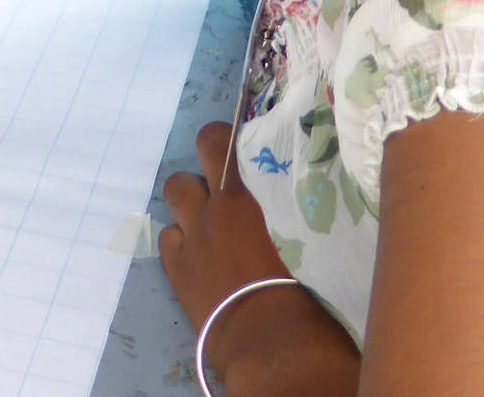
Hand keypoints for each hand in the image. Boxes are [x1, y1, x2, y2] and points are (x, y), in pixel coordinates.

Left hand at [161, 121, 333, 387]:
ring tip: (210, 214)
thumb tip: (309, 201)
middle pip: (203, 147)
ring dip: (192, 197)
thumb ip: (301, 211)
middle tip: (228, 173)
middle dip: (212, 153)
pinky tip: (198, 254)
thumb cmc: (311, 296)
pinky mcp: (177, 268)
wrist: (277, 346)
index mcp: (255, 194)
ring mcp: (194, 234)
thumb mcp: (315, 241)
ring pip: (176, 188)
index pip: (233, 138)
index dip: (237, 137)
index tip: (249, 146)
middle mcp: (219, 204)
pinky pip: (168, 236)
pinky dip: (181, 240)